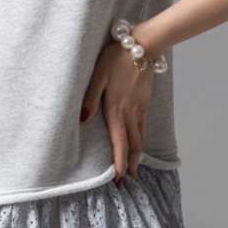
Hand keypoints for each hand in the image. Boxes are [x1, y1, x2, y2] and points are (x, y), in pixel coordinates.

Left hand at [79, 38, 156, 183]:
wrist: (143, 46)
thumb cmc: (117, 58)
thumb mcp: (98, 75)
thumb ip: (90, 98)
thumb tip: (83, 120)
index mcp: (116, 108)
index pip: (119, 142)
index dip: (119, 162)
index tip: (118, 179)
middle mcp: (130, 113)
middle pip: (132, 145)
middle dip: (130, 165)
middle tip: (127, 182)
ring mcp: (140, 108)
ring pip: (140, 138)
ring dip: (137, 155)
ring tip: (134, 170)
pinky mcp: (144, 103)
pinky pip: (143, 128)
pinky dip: (141, 141)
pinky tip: (139, 145)